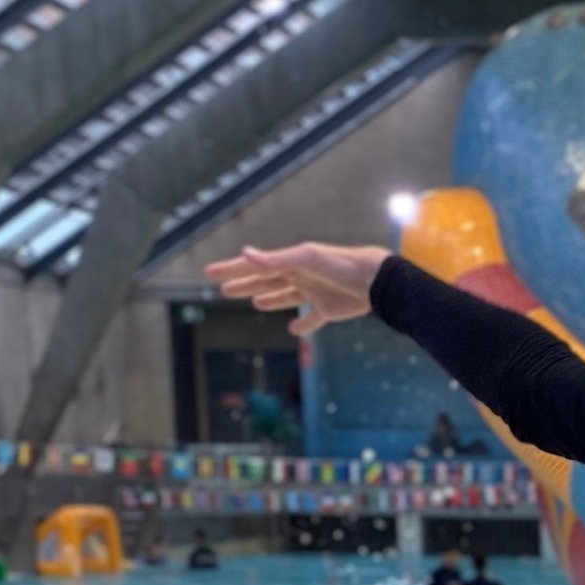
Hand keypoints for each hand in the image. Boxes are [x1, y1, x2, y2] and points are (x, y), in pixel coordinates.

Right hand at [205, 241, 390, 335]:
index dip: (231, 270)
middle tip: (223, 289)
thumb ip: (276, 260)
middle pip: (265, 282)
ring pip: (285, 297)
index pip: (253, 266)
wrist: (375, 280)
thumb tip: (245, 254)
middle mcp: (299, 276)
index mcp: (290, 262)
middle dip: (244, 284)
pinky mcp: (330, 310)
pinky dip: (303, 325)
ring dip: (269, 298)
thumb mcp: (306, 259)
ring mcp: (314, 293)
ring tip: (254, 301)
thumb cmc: (340, 265)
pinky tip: (293, 330)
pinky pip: (312, 319)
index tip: (209, 273)